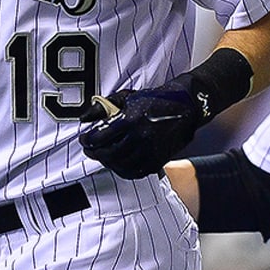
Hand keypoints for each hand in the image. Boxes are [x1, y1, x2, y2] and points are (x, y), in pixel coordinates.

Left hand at [78, 83, 202, 179]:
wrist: (185, 106)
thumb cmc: (155, 100)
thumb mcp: (127, 97)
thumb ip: (103, 107)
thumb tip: (85, 118)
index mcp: (130, 120)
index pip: (100, 138)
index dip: (88, 141)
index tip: (84, 140)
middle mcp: (140, 137)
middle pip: (108, 154)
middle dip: (95, 153)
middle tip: (90, 150)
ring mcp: (150, 151)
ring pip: (121, 165)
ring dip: (108, 162)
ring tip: (104, 156)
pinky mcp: (158, 160)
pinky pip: (136, 172)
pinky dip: (123, 170)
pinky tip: (118, 163)